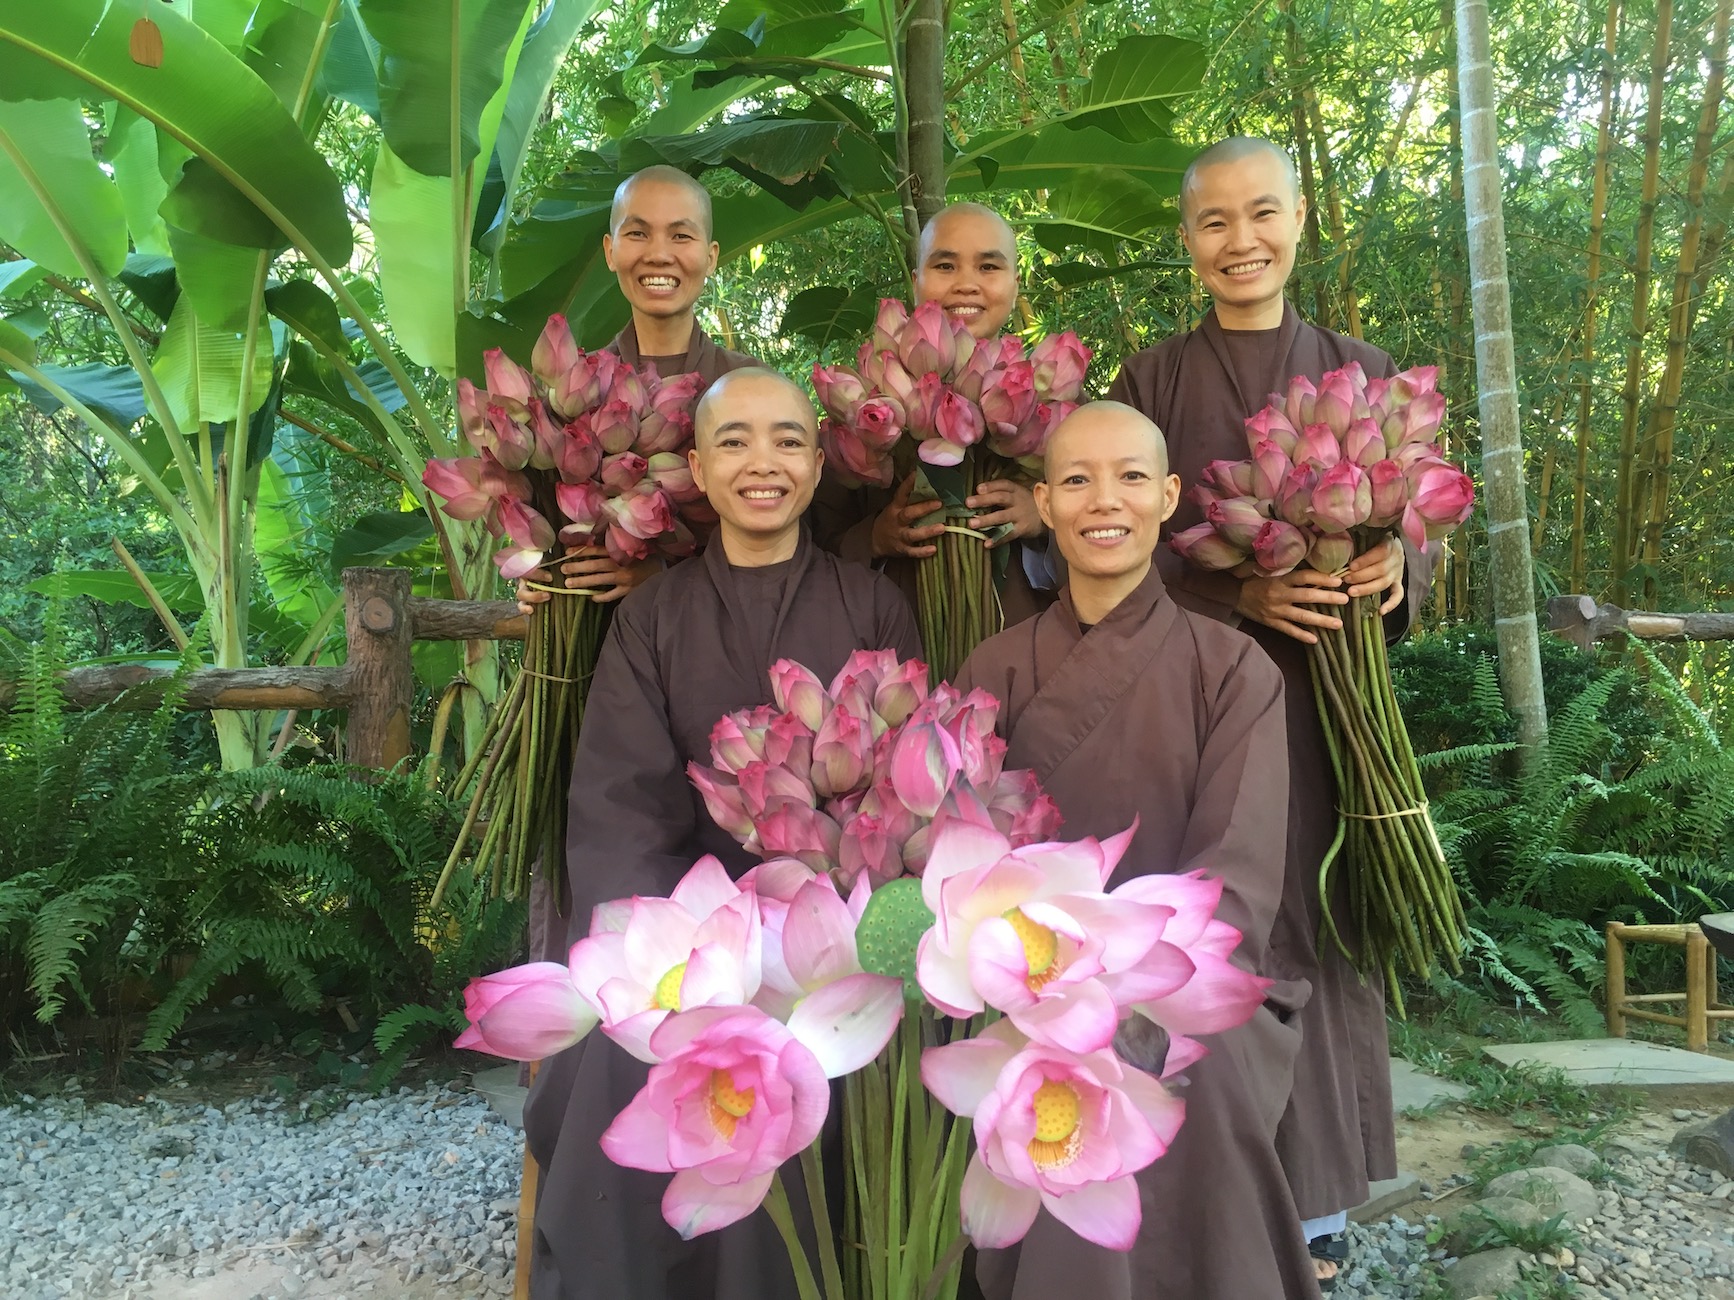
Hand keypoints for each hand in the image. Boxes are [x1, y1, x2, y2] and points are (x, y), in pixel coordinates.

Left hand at [514, 546, 656, 612]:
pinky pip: (612, 595)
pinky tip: (592, 598)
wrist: (662, 569)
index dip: (581, 551)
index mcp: (619, 552)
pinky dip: (601, 597)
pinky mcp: (629, 590)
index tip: (567, 552)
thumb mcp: (628, 550)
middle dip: (577, 567)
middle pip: (595, 565)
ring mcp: (624, 579)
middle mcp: (621, 564)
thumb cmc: (642, 558)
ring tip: (569, 584)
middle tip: (563, 569)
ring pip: (600, 580)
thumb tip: (589, 548)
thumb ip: (612, 549)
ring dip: (583, 582)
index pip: (597, 550)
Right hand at [870, 474, 945, 558]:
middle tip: (939, 503)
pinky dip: (922, 552)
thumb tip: (930, 481)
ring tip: (942, 528)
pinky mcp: (902, 549)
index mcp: (896, 507)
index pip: (902, 493)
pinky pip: (912, 552)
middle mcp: (897, 521)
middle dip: (924, 508)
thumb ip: (910, 498)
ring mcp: (899, 536)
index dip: (909, 483)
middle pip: (908, 514)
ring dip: (927, 531)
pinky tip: (933, 549)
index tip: (918, 473)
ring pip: (912, 534)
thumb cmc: (892, 519)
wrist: (876, 540)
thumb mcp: (896, 507)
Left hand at [966, 478, 1044, 546]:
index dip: (991, 486)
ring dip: (986, 520)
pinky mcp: (1022, 529)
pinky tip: (987, 544)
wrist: (1049, 517)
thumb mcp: (1017, 494)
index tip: (978, 488)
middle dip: (984, 500)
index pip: (1004, 485)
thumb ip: (1000, 494)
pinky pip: (1008, 535)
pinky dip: (997, 540)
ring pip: (1002, 517)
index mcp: (1016, 490)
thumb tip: (977, 496)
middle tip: (968, 503)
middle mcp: (1018, 501)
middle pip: (1001, 498)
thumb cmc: (1026, 504)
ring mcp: (1020, 516)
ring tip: (972, 524)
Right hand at [1235, 569, 1348, 643]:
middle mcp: (1280, 595)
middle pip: (1307, 596)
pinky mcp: (1271, 622)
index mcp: (1281, 580)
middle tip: (1346, 600)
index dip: (1322, 578)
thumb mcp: (1273, 573)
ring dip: (1321, 620)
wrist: (1235, 594)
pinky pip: (1288, 630)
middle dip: (1328, 598)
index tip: (1339, 581)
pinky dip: (1301, 635)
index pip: (1304, 577)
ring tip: (1338, 624)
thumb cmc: (1257, 581)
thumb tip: (1318, 577)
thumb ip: (1292, 576)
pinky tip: (1315, 640)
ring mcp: (1276, 610)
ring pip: (1302, 616)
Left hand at [1342, 536, 1405, 614]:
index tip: (1350, 566)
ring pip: (1384, 583)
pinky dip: (1391, 604)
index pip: (1380, 553)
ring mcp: (1398, 572)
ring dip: (1367, 589)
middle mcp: (1395, 559)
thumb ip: (1357, 540)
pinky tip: (1381, 612)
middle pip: (1381, 570)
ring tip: (1351, 592)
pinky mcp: (1398, 582)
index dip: (1365, 560)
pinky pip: (1398, 595)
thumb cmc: (1374, 539)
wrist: (1394, 544)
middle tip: (1345, 580)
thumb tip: (1336, 543)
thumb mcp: (1369, 535)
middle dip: (1361, 576)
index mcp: (1389, 544)